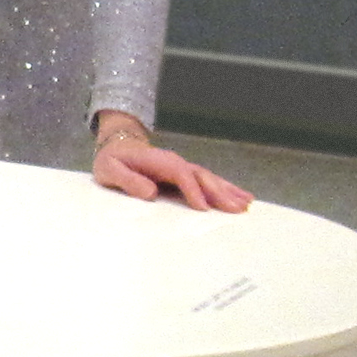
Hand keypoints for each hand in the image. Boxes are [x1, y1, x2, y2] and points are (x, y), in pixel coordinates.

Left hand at [92, 119, 251, 211]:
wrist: (117, 146)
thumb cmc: (112, 161)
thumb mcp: (110, 170)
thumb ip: (128, 181)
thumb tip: (150, 192)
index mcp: (159, 162)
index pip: (181, 176)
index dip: (192, 191)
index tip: (203, 208)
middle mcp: (175, 163)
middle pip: (202, 177)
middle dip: (220, 193)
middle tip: (237, 209)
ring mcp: (182, 168)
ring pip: (209, 179)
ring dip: (228, 192)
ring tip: (247, 205)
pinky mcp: (184, 175)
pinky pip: (207, 182)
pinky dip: (225, 189)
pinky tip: (240, 197)